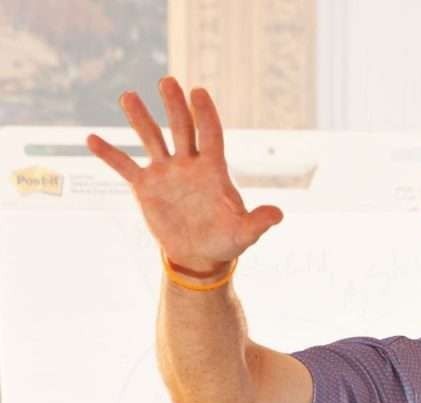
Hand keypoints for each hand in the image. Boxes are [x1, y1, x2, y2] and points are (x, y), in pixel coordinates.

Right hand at [85, 77, 282, 274]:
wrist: (199, 254)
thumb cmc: (226, 240)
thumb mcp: (244, 234)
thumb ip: (258, 222)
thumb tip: (278, 214)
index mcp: (213, 170)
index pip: (210, 135)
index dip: (206, 114)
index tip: (199, 91)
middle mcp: (188, 164)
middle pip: (181, 128)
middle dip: (175, 105)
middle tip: (167, 80)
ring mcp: (165, 172)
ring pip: (152, 139)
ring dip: (140, 119)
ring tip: (128, 96)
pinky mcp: (145, 186)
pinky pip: (125, 166)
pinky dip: (110, 154)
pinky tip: (92, 139)